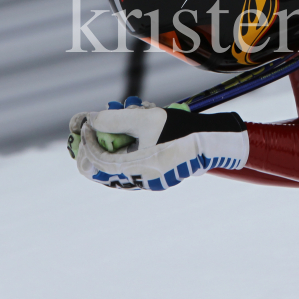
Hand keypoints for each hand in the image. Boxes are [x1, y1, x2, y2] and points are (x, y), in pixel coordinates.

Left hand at [68, 97, 247, 190]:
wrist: (213, 141)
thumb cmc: (181, 128)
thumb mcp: (146, 117)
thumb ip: (114, 118)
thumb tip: (87, 120)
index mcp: (135, 170)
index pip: (95, 160)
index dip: (86, 141)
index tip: (85, 123)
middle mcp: (139, 181)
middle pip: (103, 166)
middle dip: (98, 142)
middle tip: (94, 124)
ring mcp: (149, 181)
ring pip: (118, 164)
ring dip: (114, 142)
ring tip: (120, 120)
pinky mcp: (158, 177)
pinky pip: (133, 165)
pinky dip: (128, 148)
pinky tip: (135, 129)